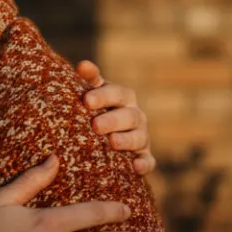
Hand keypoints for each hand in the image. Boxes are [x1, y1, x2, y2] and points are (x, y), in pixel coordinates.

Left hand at [76, 60, 154, 175]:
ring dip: (127, 140)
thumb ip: (89, 80)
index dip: (103, 96)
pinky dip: (144, 164)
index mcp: (123, 98)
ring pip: (139, 137)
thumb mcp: (92, 93)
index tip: (86, 101)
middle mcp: (135, 116)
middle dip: (113, 120)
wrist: (102, 137)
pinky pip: (148, 161)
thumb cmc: (94, 109)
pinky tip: (135, 167)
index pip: (117, 93)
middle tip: (95, 126)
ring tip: (112, 142)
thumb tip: (83, 65)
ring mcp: (141, 137)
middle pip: (129, 116)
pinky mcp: (144, 157)